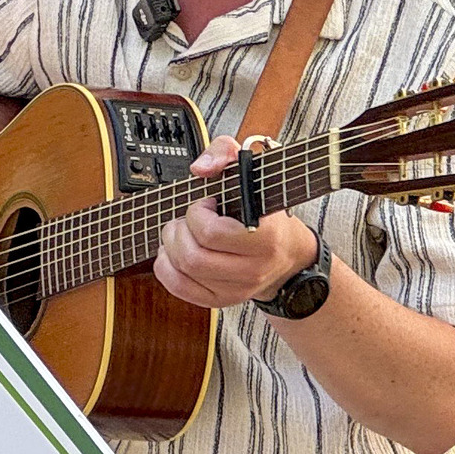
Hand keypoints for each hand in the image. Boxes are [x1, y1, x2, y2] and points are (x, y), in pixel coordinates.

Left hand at [156, 134, 319, 310]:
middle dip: (178, 231)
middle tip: (187, 219)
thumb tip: (200, 169)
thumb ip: (225, 153)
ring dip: (171, 246)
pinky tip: (172, 253)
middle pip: (193, 256)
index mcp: (266, 238)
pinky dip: (166, 268)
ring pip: (185, 272)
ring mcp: (238, 289)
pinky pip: (181, 289)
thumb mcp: (253, 169)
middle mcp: (253, 269)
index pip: (211, 233)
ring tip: (180, 233)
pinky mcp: (223, 301)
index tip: (207, 204)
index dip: (198, 213)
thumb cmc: (267, 210)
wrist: (288, 255)